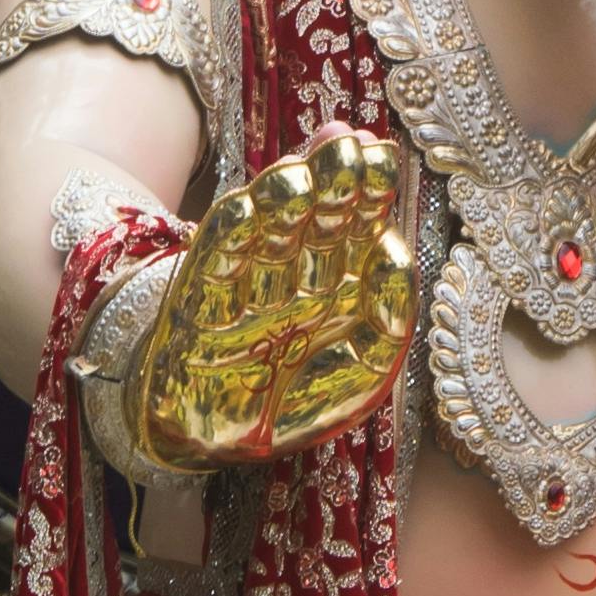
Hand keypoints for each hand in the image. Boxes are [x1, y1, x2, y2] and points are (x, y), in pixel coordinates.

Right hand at [136, 140, 414, 465]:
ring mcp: (246, 289)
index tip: (381, 154)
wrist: (218, 447)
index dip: (369, 191)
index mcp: (339, 288)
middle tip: (347, 148)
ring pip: (266, 236)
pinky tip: (244, 206)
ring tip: (302, 176)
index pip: (357, 229)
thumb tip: (398, 252)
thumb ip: (388, 319)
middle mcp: (294, 280)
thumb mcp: (364, 371)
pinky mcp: (197, 308)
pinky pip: (213, 267)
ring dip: (281, 203)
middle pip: (315, 223)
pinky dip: (227, 238)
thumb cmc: (296, 407)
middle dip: (331, 185)